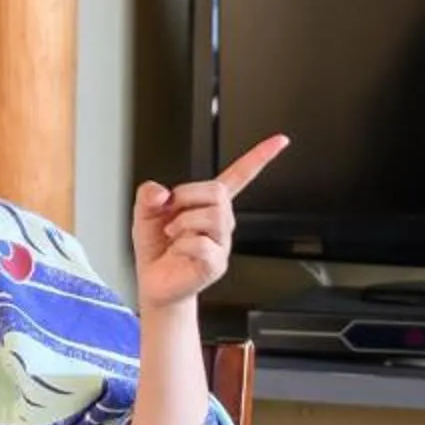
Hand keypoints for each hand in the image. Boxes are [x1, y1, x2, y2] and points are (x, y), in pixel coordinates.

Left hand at [133, 136, 286, 311]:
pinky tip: (179, 250)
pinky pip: (204, 244)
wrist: (155, 283)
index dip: (259, 157)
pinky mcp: (216, 263)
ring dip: (183, 221)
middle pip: (219, 192)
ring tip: (172, 234)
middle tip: (170, 212)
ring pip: (214, 216)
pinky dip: (183, 244)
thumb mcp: (144, 213)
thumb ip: (148, 195)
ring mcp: (221, 242)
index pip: (239, 176)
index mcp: (206, 204)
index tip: (280, 141)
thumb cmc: (157, 249)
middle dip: (187, 195)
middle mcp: (219, 221)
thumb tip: (161, 192)